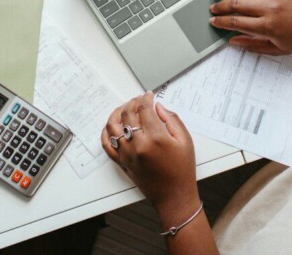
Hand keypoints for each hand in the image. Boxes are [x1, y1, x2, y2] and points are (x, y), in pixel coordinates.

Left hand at [101, 92, 199, 216]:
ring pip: (113, 126)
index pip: (144, 109)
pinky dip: (106, 132)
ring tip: (124, 108)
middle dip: (133, 102)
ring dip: (117, 113)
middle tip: (139, 99)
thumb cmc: (182, 170)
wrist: (174, 196)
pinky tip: (112, 126)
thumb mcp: (185, 141)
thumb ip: (172, 119)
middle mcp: (138, 145)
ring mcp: (127, 154)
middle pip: (128, 114)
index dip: (146, 98)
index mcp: (156, 138)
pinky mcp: (122, 162)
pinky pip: (106, 144)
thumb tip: (158, 107)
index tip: (149, 95)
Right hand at [210, 0, 291, 54]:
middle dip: (220, 7)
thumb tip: (234, 41)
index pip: (236, 22)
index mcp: (267, 26)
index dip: (221, 22)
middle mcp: (269, 8)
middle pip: (236, 4)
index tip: (213, 22)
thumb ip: (253, 45)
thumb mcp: (278, 49)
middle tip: (212, 9)